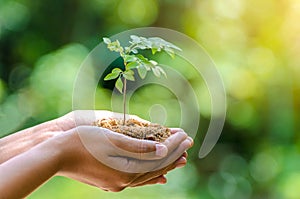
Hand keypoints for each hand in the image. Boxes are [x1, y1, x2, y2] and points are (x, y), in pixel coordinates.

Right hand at [56, 125, 192, 190]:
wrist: (55, 155)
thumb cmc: (82, 141)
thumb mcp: (112, 139)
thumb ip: (139, 147)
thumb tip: (163, 150)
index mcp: (126, 169)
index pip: (159, 157)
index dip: (174, 145)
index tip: (186, 134)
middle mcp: (125, 180)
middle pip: (157, 166)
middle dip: (174, 153)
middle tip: (189, 143)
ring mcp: (118, 183)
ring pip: (149, 174)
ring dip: (165, 164)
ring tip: (180, 158)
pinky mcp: (112, 181)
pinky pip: (139, 180)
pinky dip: (152, 175)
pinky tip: (160, 176)